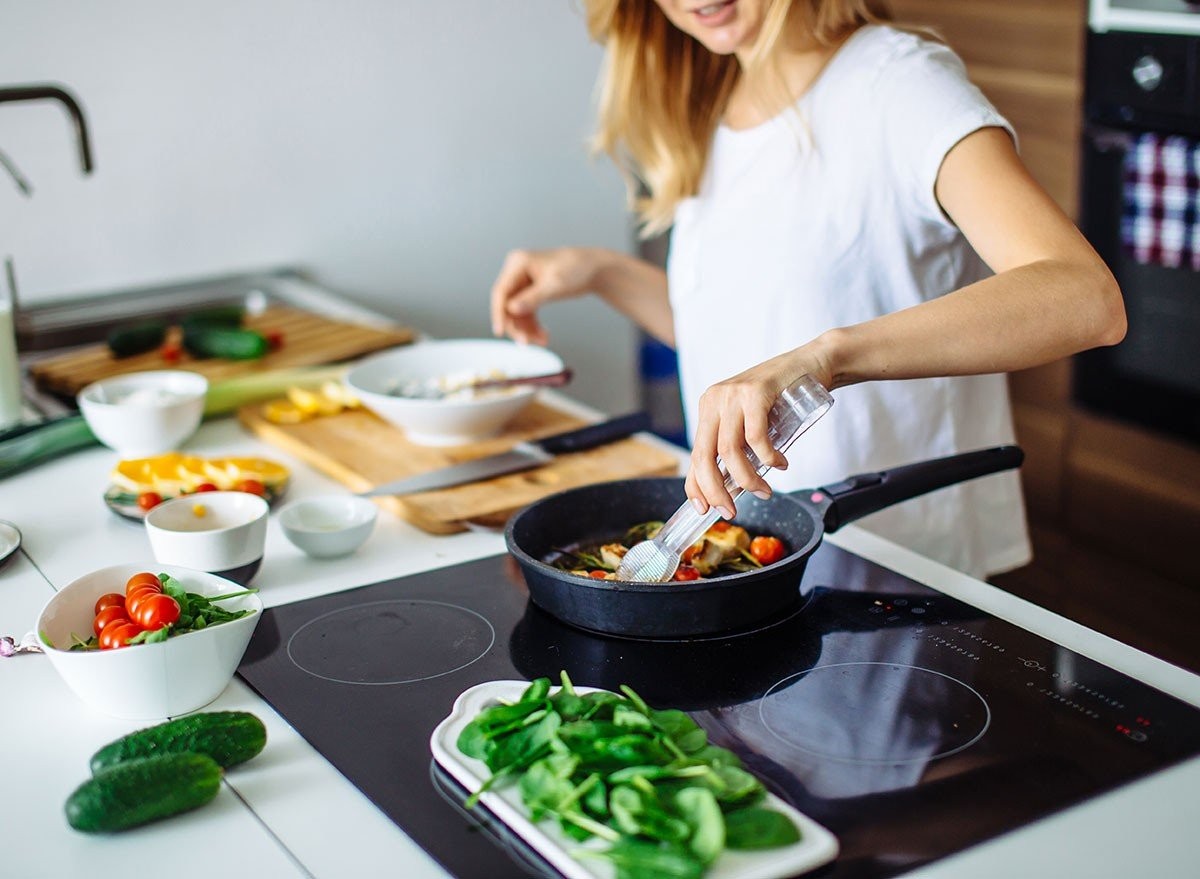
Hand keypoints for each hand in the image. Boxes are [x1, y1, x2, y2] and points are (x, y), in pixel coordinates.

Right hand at [490, 247, 604, 344]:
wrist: (594, 268)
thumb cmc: (577, 269)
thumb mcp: (555, 285)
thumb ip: (532, 298)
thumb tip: (511, 309)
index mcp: (518, 263)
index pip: (501, 291)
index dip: (499, 313)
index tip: (500, 332)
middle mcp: (517, 271)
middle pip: (507, 304)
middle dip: (517, 325)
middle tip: (526, 343)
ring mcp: (523, 282)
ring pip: (516, 312)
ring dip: (527, 329)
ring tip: (542, 341)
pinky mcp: (531, 292)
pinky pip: (526, 313)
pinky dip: (533, 326)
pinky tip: (543, 336)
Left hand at [685, 351, 833, 517]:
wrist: (812, 362)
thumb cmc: (783, 396)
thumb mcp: (751, 421)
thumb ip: (739, 445)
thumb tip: (731, 486)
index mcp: (708, 408)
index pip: (694, 454)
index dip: (695, 486)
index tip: (704, 509)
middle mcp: (715, 400)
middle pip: (704, 456)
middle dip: (716, 490)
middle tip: (730, 511)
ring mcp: (733, 394)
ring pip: (729, 451)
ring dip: (747, 480)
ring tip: (764, 491)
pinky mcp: (755, 392)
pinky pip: (755, 437)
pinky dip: (767, 458)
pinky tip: (780, 464)